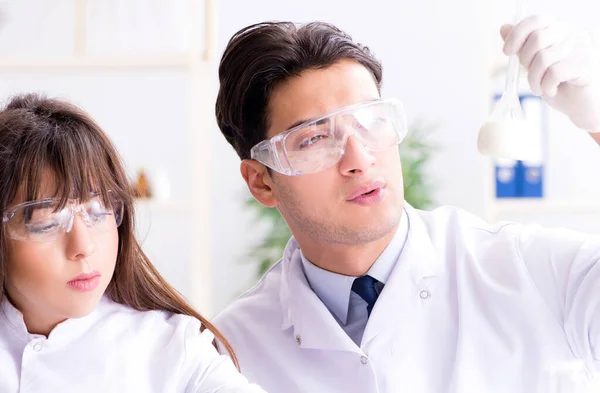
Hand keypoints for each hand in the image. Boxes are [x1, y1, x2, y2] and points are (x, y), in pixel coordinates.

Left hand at [501, 15, 599, 131]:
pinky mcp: (586, 64)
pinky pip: (555, 72)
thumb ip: (522, 48)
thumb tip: (504, 28)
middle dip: (525, 62)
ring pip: (544, 58)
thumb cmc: (559, 85)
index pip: (537, 20)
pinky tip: (551, 90)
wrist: (582, 105)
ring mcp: (581, 48)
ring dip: (534, 80)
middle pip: (537, 38)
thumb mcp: (535, 66)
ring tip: (539, 88)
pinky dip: (546, 86)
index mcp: (559, 31)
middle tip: (531, 77)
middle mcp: (572, 35)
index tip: (507, 51)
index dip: (517, 34)